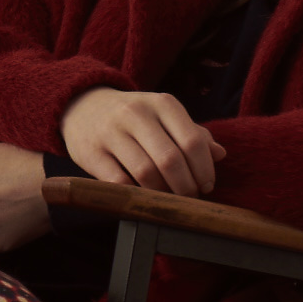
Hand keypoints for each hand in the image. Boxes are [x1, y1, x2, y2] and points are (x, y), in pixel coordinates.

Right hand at [60, 87, 225, 196]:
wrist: (82, 106)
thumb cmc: (133, 117)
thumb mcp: (164, 115)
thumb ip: (192, 133)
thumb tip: (219, 154)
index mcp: (162, 103)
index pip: (192, 141)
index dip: (204, 169)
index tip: (207, 185)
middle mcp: (136, 114)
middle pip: (170, 159)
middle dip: (185, 186)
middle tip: (189, 196)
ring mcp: (111, 132)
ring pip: (145, 172)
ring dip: (162, 192)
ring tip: (168, 198)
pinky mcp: (91, 152)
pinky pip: (119, 181)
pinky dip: (135, 193)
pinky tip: (143, 196)